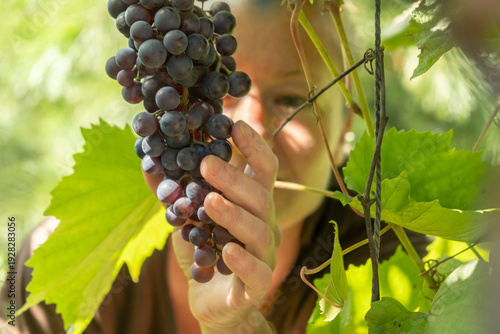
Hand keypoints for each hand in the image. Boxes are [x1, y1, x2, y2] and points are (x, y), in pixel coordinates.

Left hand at [143, 120, 280, 332]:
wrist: (211, 302)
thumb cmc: (204, 254)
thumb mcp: (184, 220)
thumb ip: (174, 193)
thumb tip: (147, 159)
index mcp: (252, 205)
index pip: (263, 170)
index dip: (254, 147)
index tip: (235, 125)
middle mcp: (264, 225)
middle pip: (260, 196)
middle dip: (234, 179)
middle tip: (206, 164)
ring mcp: (264, 255)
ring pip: (259, 231)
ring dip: (234, 214)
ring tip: (208, 202)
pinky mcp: (256, 285)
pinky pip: (257, 271)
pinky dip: (243, 260)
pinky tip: (226, 250)